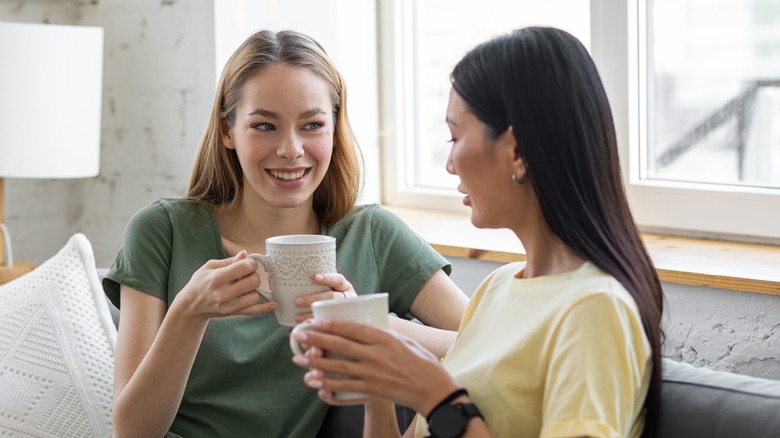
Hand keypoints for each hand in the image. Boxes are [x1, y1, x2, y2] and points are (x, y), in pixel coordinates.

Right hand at [171, 250, 277, 320]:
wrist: (190, 307)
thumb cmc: (198, 284)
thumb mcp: (209, 267)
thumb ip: (229, 261)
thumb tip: (245, 254)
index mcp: (217, 278)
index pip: (245, 267)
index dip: (250, 263)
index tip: (247, 264)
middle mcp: (224, 293)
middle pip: (254, 281)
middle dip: (253, 275)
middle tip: (246, 275)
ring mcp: (230, 305)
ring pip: (256, 295)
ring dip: (253, 289)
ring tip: (244, 287)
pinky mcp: (234, 313)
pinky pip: (254, 311)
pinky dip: (265, 308)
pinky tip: (273, 304)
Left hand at [290, 319, 459, 413]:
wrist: (434, 389)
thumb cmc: (423, 362)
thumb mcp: (404, 341)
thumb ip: (383, 335)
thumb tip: (365, 328)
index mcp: (384, 338)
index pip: (352, 328)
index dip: (331, 324)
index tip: (315, 321)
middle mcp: (376, 354)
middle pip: (340, 344)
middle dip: (316, 339)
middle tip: (298, 335)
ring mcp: (373, 372)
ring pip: (338, 365)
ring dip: (315, 361)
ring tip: (298, 358)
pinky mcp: (372, 389)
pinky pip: (345, 385)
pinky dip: (327, 383)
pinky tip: (314, 380)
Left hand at [292, 273, 356, 322]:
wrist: (349, 321)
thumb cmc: (332, 298)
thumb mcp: (332, 289)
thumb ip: (321, 282)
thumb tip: (301, 270)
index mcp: (345, 286)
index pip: (338, 280)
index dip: (327, 278)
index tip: (314, 278)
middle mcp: (348, 298)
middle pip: (331, 297)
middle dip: (313, 299)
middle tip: (297, 301)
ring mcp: (346, 311)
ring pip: (329, 312)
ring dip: (311, 314)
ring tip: (297, 317)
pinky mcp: (341, 323)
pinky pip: (328, 325)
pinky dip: (316, 325)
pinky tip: (305, 326)